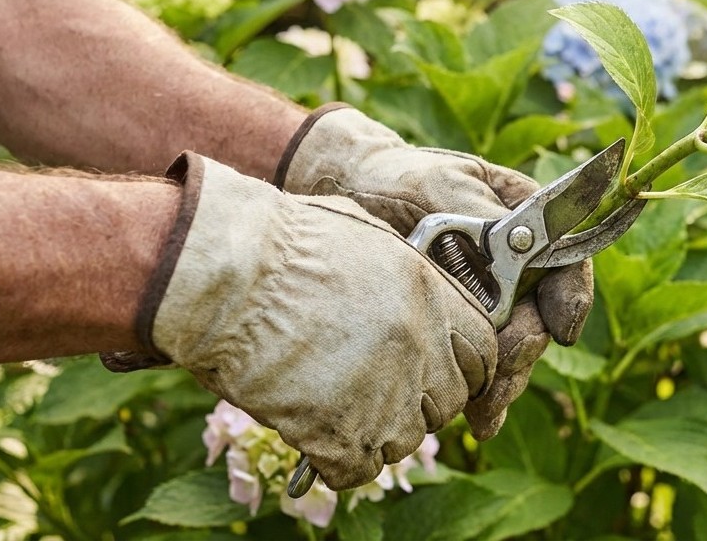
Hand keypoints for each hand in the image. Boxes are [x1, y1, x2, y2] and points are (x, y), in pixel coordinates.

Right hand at [106, 153, 495, 488]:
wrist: (222, 274)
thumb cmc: (278, 242)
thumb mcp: (362, 236)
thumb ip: (401, 273)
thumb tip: (410, 294)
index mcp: (430, 293)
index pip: (484, 349)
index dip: (465, 365)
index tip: (443, 372)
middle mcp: (419, 344)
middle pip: (450, 399)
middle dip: (422, 402)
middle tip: (380, 393)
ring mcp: (385, 391)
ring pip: (407, 440)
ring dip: (378, 433)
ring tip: (339, 412)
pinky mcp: (341, 432)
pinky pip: (358, 470)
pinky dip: (338, 464)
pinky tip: (314, 439)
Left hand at [276, 106, 595, 436]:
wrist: (348, 197)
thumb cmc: (398, 179)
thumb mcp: (438, 183)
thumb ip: (479, 208)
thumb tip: (515, 246)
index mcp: (525, 223)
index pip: (565, 262)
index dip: (569, 299)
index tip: (560, 328)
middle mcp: (517, 266)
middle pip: (539, 319)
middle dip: (523, 352)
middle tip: (500, 374)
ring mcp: (490, 300)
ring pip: (513, 351)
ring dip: (505, 383)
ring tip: (486, 410)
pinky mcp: (460, 327)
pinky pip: (479, 364)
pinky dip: (481, 393)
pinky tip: (478, 418)